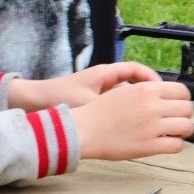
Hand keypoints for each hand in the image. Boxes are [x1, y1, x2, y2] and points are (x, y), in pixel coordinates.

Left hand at [10, 61, 161, 110]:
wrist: (32, 100)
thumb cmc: (56, 97)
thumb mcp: (86, 102)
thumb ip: (109, 106)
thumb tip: (131, 115)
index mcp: (104, 73)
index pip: (136, 70)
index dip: (151, 78)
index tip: (161, 90)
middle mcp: (102, 79)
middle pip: (133, 80)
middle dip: (148, 91)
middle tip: (160, 103)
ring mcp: (96, 90)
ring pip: (124, 93)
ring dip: (135, 102)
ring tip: (146, 115)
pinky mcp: (90, 101)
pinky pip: (113, 103)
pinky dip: (122, 110)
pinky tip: (125, 124)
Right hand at [73, 80, 193, 159]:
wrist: (83, 130)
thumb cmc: (99, 112)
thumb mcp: (124, 91)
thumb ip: (146, 92)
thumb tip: (166, 96)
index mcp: (146, 90)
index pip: (182, 91)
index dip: (182, 99)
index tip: (178, 105)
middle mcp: (152, 106)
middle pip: (187, 109)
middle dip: (184, 115)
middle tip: (175, 120)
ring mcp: (151, 126)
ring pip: (186, 127)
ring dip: (183, 131)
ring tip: (173, 133)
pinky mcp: (148, 146)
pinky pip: (176, 145)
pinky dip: (175, 145)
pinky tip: (166, 144)